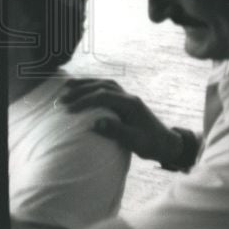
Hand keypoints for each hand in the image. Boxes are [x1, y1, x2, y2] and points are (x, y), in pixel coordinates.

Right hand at [59, 78, 179, 163]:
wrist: (166, 143)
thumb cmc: (151, 143)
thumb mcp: (134, 140)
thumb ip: (116, 131)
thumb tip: (96, 123)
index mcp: (131, 104)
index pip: (104, 97)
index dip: (85, 101)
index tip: (69, 110)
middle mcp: (129, 98)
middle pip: (103, 86)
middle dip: (82, 90)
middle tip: (62, 98)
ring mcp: (128, 98)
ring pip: (106, 84)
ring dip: (87, 84)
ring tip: (67, 87)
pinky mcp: (126, 103)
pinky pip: (108, 89)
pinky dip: (94, 87)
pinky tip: (83, 90)